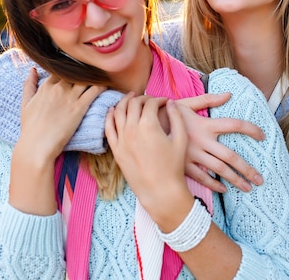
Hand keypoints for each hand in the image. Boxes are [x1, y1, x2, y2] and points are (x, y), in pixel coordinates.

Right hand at [10, 68, 105, 214]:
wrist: (37, 145)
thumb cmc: (30, 127)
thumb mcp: (26, 103)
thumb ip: (29, 85)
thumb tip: (32, 70)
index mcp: (46, 86)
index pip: (60, 69)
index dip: (69, 67)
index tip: (78, 67)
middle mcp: (59, 88)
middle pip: (75, 71)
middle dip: (84, 69)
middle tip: (94, 68)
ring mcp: (70, 97)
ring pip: (86, 78)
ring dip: (94, 75)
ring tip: (102, 74)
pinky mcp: (80, 107)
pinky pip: (94, 90)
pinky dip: (102, 84)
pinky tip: (106, 83)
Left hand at [105, 94, 192, 220]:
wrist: (160, 190)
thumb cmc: (173, 166)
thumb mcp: (181, 139)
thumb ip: (176, 117)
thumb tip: (170, 103)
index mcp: (149, 125)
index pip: (150, 102)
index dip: (159, 99)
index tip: (165, 102)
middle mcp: (132, 129)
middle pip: (133, 103)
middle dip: (142, 98)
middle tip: (149, 99)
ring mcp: (121, 139)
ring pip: (118, 111)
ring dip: (124, 101)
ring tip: (130, 98)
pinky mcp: (115, 149)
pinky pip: (108, 127)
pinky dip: (110, 116)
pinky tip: (113, 110)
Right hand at [174, 93, 264, 192]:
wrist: (142, 128)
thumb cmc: (166, 114)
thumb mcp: (186, 104)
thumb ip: (208, 99)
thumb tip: (228, 94)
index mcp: (206, 125)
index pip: (235, 125)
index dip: (251, 129)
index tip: (263, 135)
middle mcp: (203, 142)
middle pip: (231, 157)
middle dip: (247, 169)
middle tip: (260, 180)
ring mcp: (194, 156)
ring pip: (219, 171)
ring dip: (235, 180)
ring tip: (248, 188)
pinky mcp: (184, 165)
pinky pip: (202, 178)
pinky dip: (214, 185)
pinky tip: (224, 190)